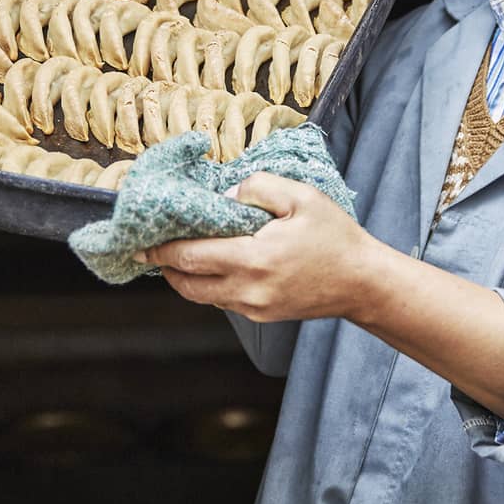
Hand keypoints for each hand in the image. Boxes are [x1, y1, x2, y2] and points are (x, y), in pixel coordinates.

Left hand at [137, 171, 379, 321]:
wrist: (361, 282)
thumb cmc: (334, 236)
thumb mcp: (302, 197)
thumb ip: (259, 188)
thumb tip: (227, 195)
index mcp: (254, 259)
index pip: (191, 257)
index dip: (161, 250)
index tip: (141, 242)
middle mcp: (247, 290)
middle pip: (187, 284)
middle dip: (164, 266)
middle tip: (150, 249)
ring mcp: (253, 308)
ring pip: (202, 296)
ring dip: (185, 277)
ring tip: (178, 255)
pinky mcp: (261, 316)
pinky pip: (223, 300)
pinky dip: (209, 284)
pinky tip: (214, 264)